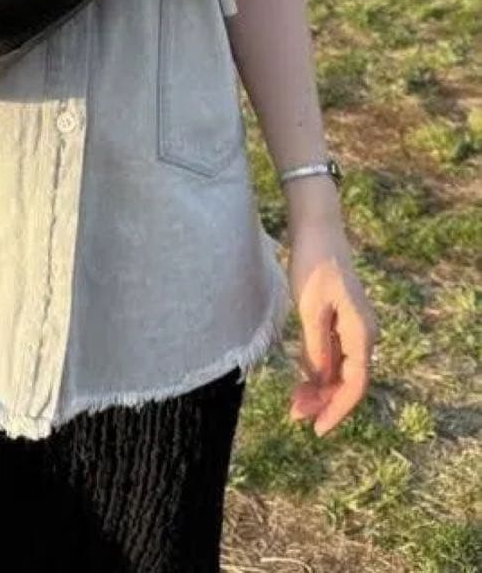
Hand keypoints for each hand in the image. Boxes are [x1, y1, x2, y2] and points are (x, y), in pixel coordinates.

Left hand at [285, 182, 379, 437]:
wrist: (317, 229)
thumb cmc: (313, 263)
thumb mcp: (310, 307)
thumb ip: (315, 346)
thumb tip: (319, 380)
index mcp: (361, 332)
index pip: (355, 384)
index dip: (337, 409)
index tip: (315, 428)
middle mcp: (364, 334)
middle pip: (348, 380)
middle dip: (324, 402)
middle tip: (294, 416)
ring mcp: (354, 327)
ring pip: (340, 369)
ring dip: (320, 388)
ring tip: (294, 403)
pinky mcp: (341, 320)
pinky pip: (334, 355)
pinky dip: (319, 370)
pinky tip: (301, 379)